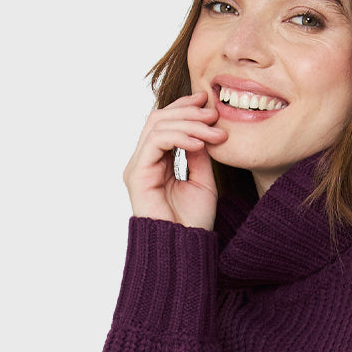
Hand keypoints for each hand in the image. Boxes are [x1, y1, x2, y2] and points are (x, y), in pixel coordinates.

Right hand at [122, 90, 228, 229]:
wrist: (185, 249)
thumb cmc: (193, 222)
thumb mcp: (203, 181)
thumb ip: (199, 155)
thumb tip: (204, 128)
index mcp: (156, 162)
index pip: (165, 124)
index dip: (184, 108)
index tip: (207, 102)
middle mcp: (144, 162)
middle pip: (159, 119)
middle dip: (187, 111)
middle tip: (213, 112)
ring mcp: (138, 167)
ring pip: (157, 126)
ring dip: (189, 124)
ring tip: (214, 130)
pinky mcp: (138, 174)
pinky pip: (156, 142)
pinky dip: (180, 137)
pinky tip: (200, 143)